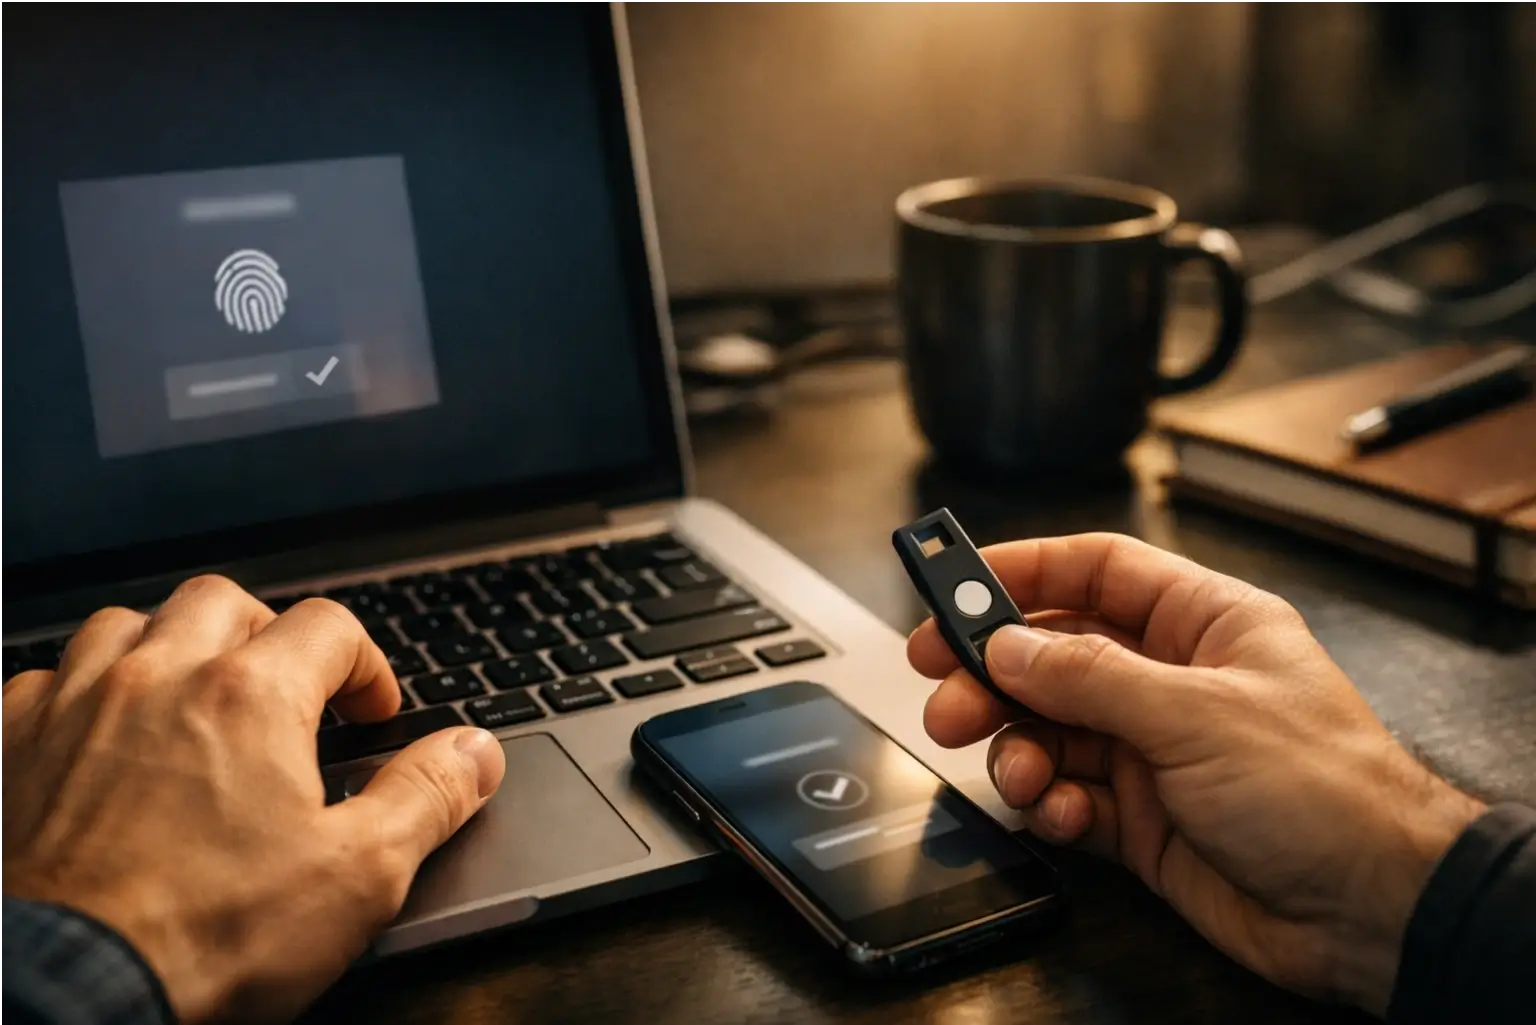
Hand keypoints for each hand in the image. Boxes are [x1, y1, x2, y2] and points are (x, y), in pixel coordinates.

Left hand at [2, 576, 505, 1024]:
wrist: (57, 997)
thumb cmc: (203, 941)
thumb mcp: (359, 877)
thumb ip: (427, 797)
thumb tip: (476, 750)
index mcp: (252, 697)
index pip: (330, 626)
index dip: (365, 666)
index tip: (371, 713)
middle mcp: (158, 677)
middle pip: (226, 601)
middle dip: (268, 633)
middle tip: (289, 689)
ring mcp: (72, 707)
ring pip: (127, 624)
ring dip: (169, 647)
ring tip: (192, 699)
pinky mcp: (8, 748)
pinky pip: (43, 681)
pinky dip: (80, 695)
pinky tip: (97, 739)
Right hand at [909, 533, 1484, 1015]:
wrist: (1372, 913)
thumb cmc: (1331, 794)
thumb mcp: (1198, 714)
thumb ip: (1092, 676)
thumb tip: (1011, 645)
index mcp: (1205, 625)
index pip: (1098, 573)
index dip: (1024, 571)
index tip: (956, 583)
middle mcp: (1174, 681)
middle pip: (1056, 656)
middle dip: (995, 675)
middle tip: (946, 694)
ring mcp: (1155, 752)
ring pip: (1050, 731)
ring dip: (1015, 748)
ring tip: (1011, 770)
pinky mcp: (1142, 819)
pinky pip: (1067, 796)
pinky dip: (1048, 804)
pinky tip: (1056, 811)